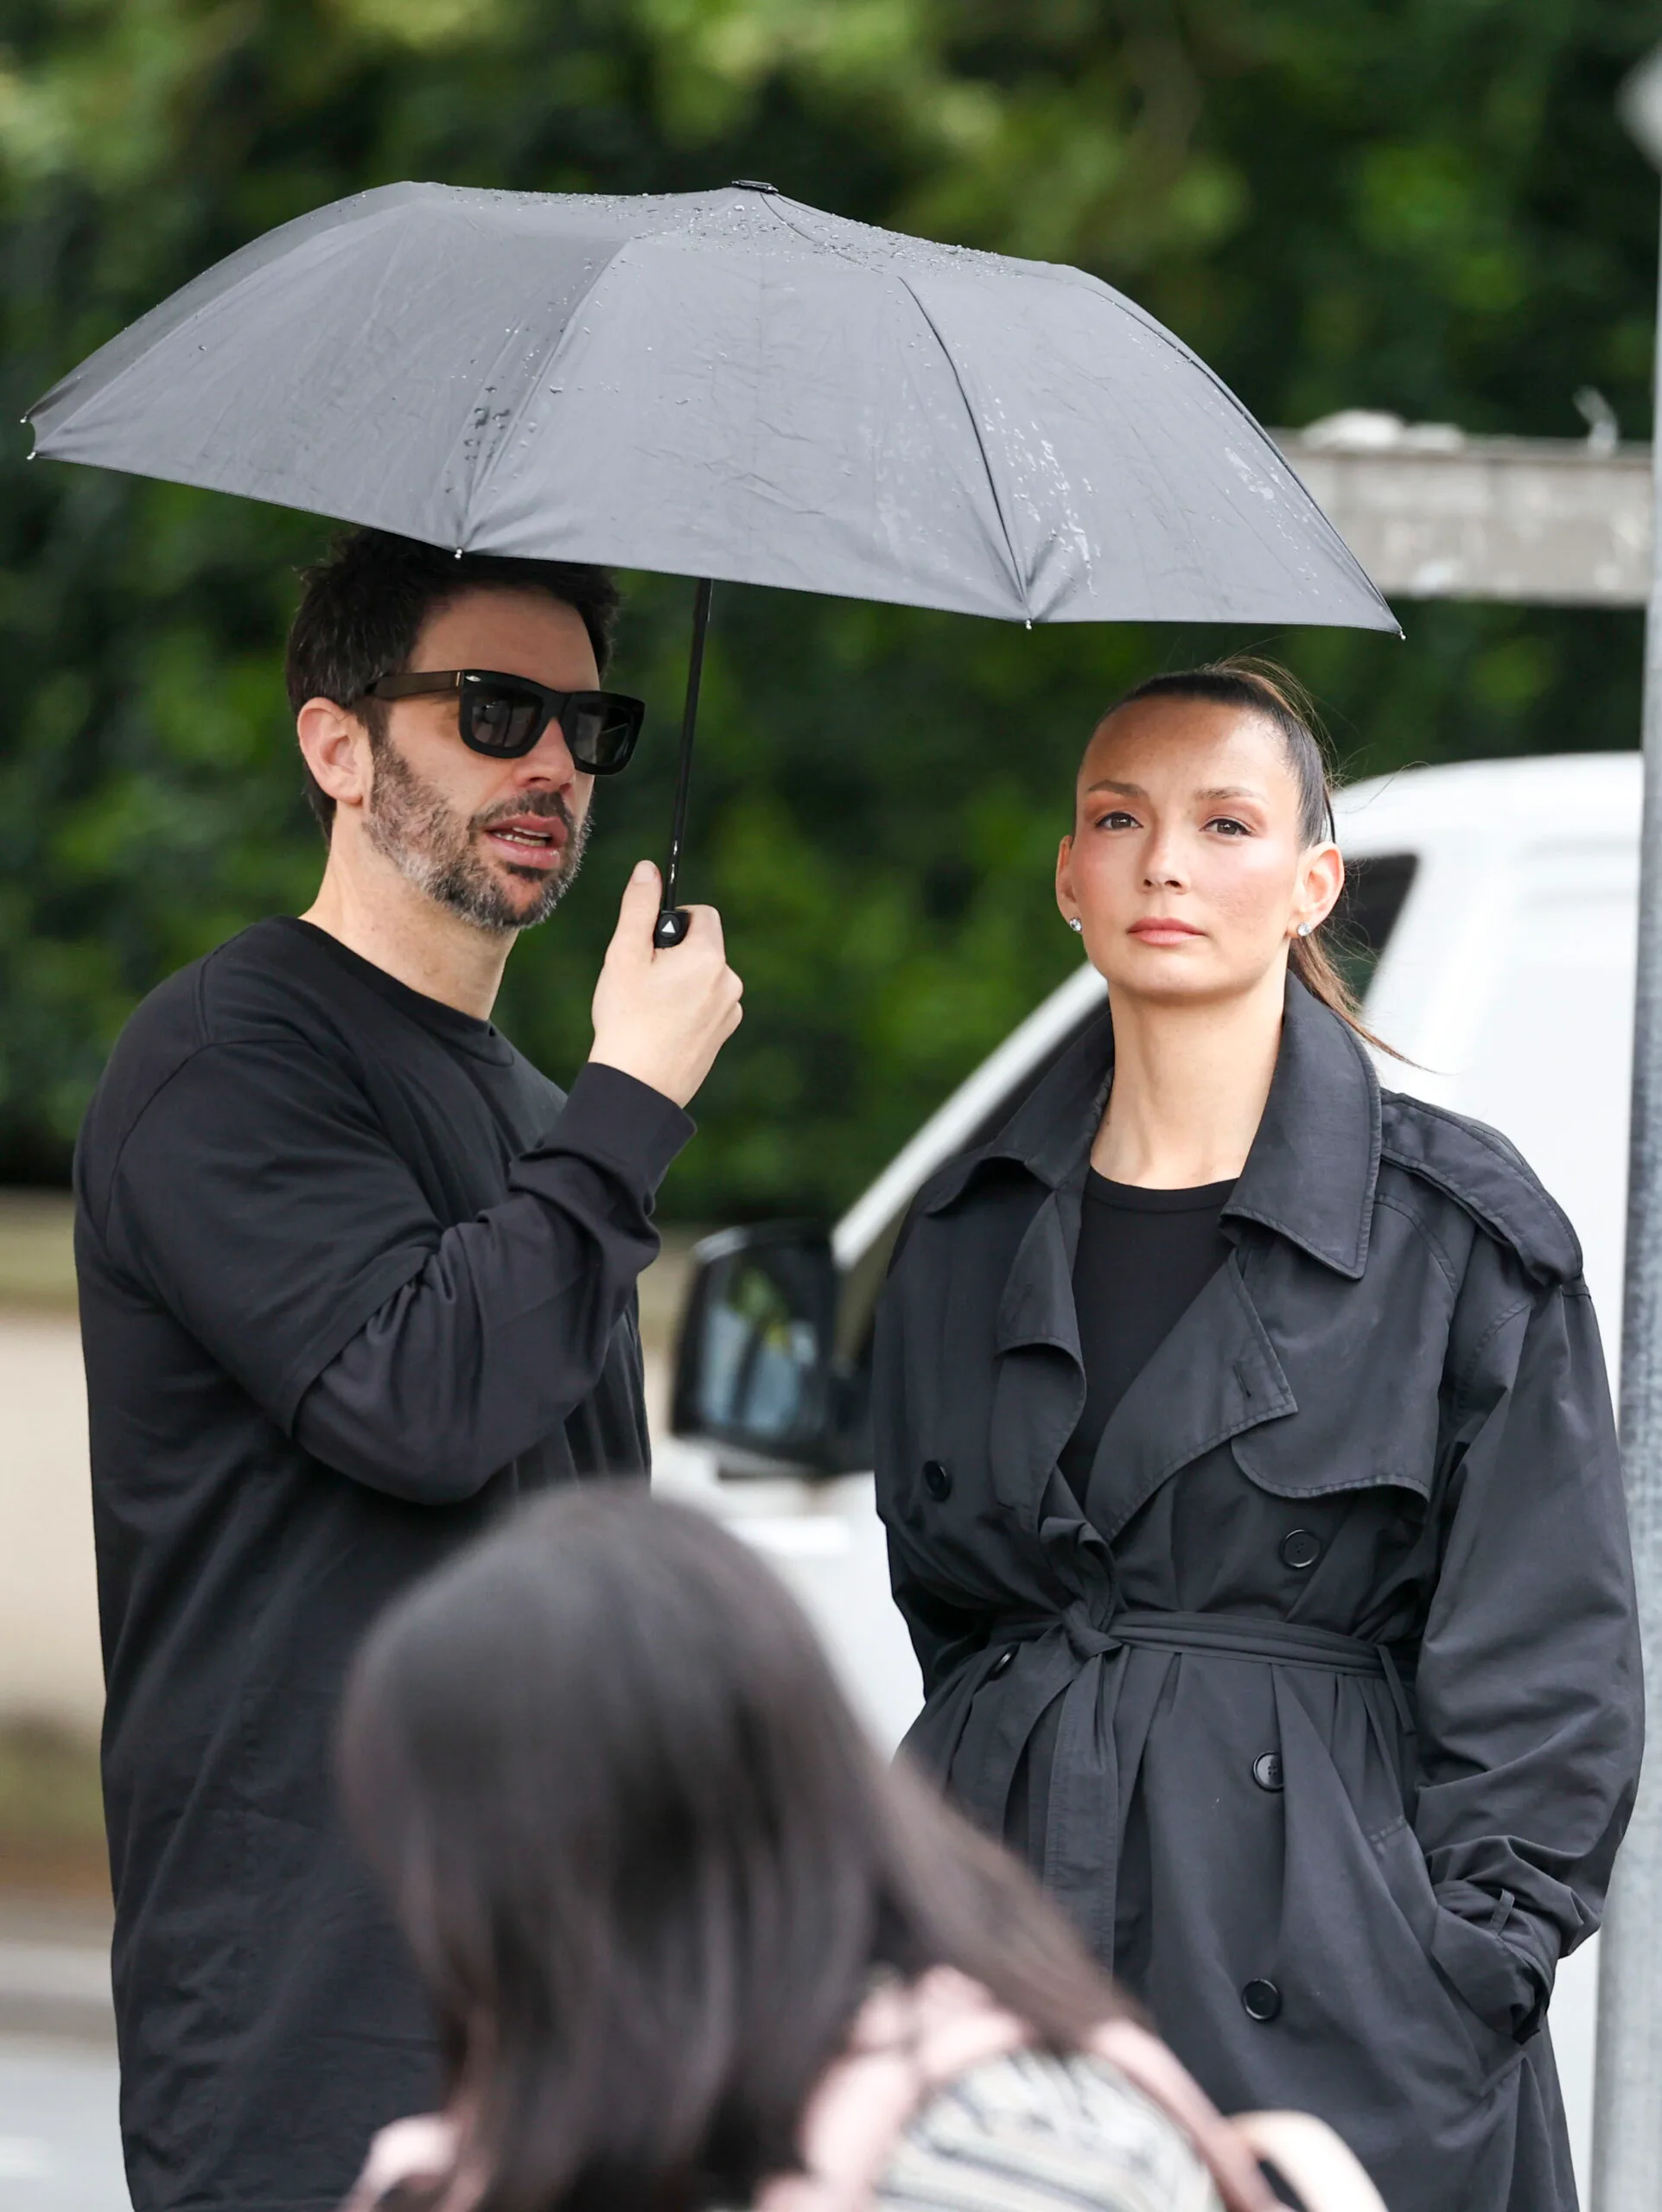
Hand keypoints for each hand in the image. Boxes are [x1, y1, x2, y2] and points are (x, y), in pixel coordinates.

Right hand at [588, 861, 742, 1108]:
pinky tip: (662, 1028)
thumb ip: (639, 907)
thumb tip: (648, 869)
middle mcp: (729, 982)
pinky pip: (708, 1005)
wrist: (637, 1086)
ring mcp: (730, 1012)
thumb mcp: (625, 956)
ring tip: (650, 1009)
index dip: (674, 923)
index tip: (651, 946)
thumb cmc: (626, 1019)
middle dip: (676, 954)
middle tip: (644, 981)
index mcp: (709, 957)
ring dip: (681, 982)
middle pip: (703, 947)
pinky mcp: (724, 1035)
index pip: (702, 914)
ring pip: (704, 977)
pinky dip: (688, 1008)